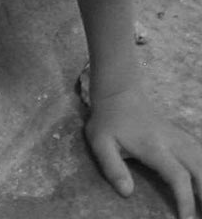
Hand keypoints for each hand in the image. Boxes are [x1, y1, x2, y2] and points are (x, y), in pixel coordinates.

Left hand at [85, 86, 201, 218]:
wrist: (118, 92)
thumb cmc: (108, 120)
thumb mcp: (100, 141)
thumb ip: (112, 167)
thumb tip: (127, 192)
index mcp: (153, 146)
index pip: (178, 176)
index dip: (185, 199)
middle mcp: (172, 142)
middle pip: (200, 169)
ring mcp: (179, 136)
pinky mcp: (181, 135)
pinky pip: (201, 151)